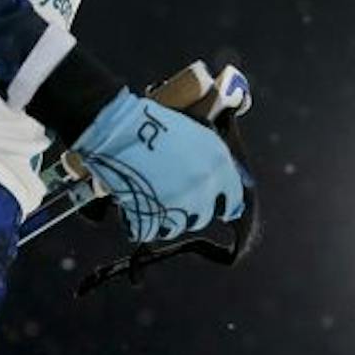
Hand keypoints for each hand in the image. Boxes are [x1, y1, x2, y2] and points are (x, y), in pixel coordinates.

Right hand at [69, 86, 247, 243]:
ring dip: (166, 219)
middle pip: (203, 216)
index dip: (226, 205)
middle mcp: (204, 186)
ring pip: (178, 226)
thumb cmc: (153, 123)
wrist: (120, 128)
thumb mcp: (194, 133)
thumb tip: (215, 182)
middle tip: (174, 198)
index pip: (233, 198)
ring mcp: (181, 203)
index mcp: (218, 163)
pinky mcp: (156, 215)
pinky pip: (152, 231)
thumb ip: (210, 161)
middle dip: (190, 211)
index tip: (224, 210)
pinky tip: (135, 212)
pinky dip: (143, 226)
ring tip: (152, 203)